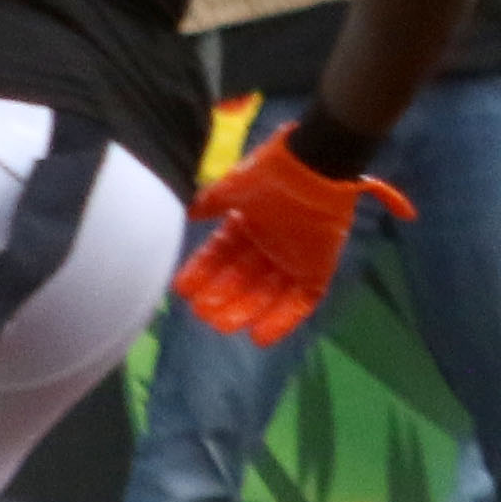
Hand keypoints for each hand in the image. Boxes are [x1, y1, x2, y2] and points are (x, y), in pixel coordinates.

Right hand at [179, 130, 415, 341]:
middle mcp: (270, 244)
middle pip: (243, 278)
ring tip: (222, 325)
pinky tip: (259, 336)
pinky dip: (283, 319)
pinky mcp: (318, 269)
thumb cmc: (271, 174)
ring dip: (246, 310)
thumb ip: (209, 202)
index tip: (183, 290)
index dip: (203, 272)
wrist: (313, 165)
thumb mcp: (233, 187)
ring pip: (268, 293)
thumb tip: (186, 211)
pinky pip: (301, 300)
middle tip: (201, 314)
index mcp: (250, 223)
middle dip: (222, 296)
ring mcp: (295, 258)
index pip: (222, 254)